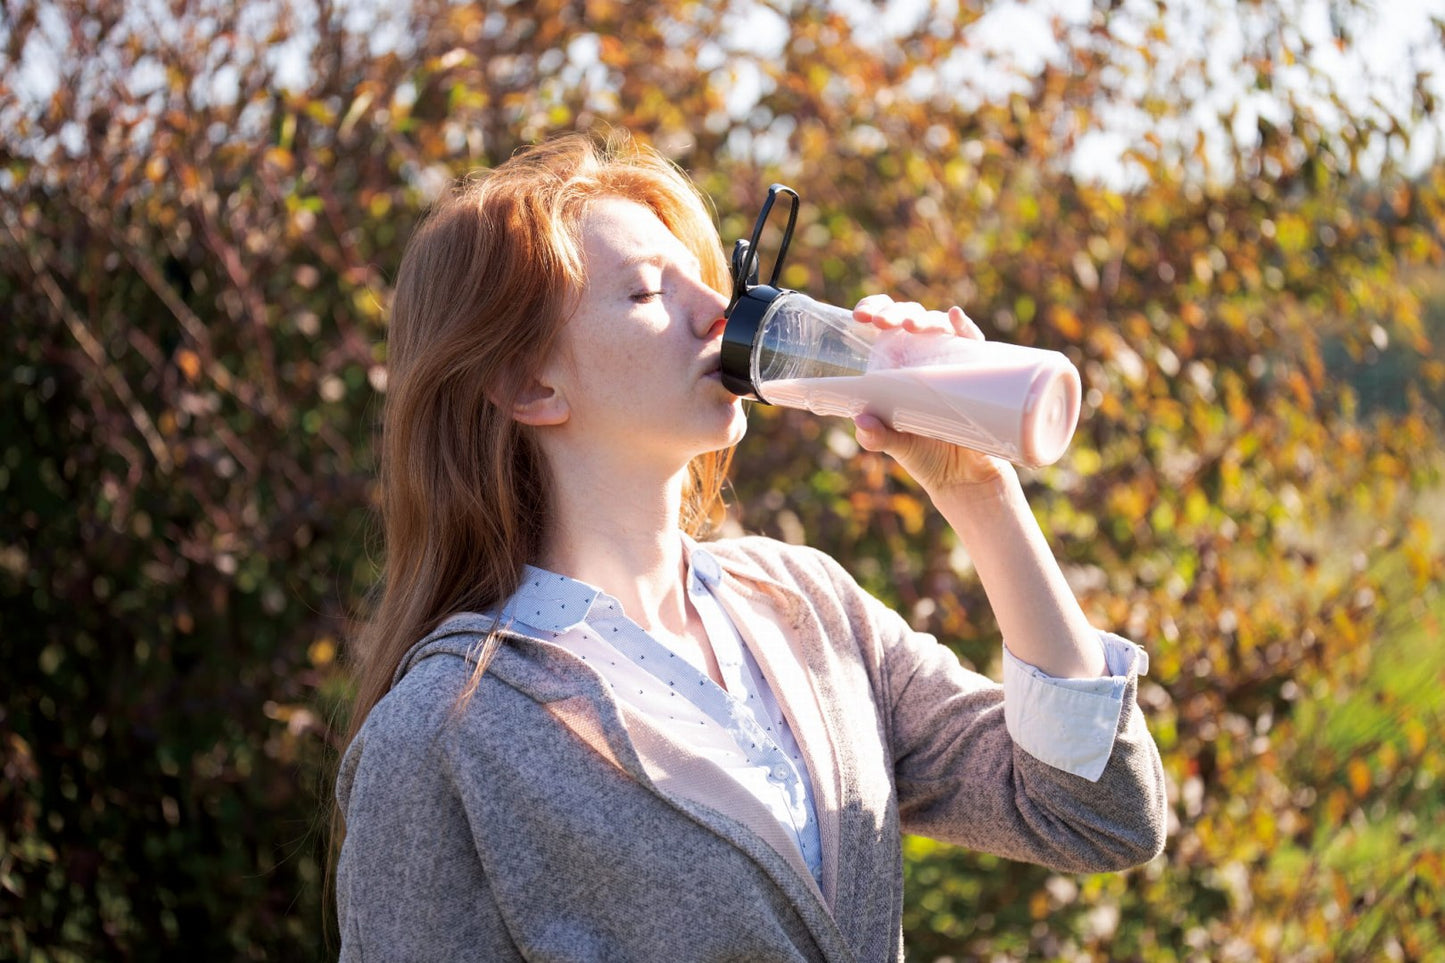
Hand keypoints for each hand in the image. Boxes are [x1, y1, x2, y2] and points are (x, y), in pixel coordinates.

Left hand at [849, 294, 1014, 495]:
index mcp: (893, 365)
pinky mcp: (975, 370)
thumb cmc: (923, 454)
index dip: (872, 310)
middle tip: (883, 323)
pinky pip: (971, 342)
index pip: (882, 325)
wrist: (963, 476)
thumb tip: (862, 422)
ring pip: (936, 325)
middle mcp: (920, 356)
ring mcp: (948, 360)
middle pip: (907, 318)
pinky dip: (963, 326)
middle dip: (894, 312)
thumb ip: (876, 437)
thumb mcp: (894, 445)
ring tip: (912, 326)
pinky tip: (954, 317)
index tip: (861, 317)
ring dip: (924, 318)